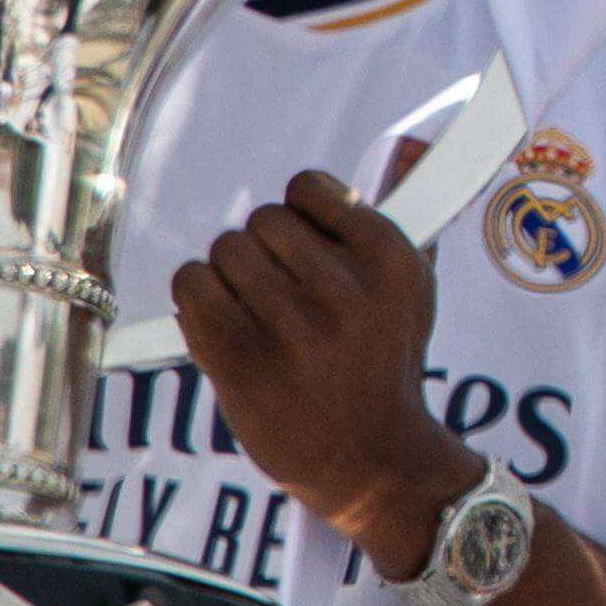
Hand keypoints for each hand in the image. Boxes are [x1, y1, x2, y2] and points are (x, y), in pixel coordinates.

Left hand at [171, 172, 473, 573]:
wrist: (372, 461)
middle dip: (262, 249)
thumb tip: (411, 144)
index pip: (308, 188)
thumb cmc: (385, 367)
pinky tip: (221, 321)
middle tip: (276, 287)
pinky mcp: (241, 361)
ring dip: (229, 276)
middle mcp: (343, 290)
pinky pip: (190, 286)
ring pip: (224, 251)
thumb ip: (400, 220)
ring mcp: (291, 328)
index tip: (304, 242)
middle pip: (260, 220)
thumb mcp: (415, 291)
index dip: (299, 213)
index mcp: (389, 260)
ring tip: (253, 311)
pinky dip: (196, 297)